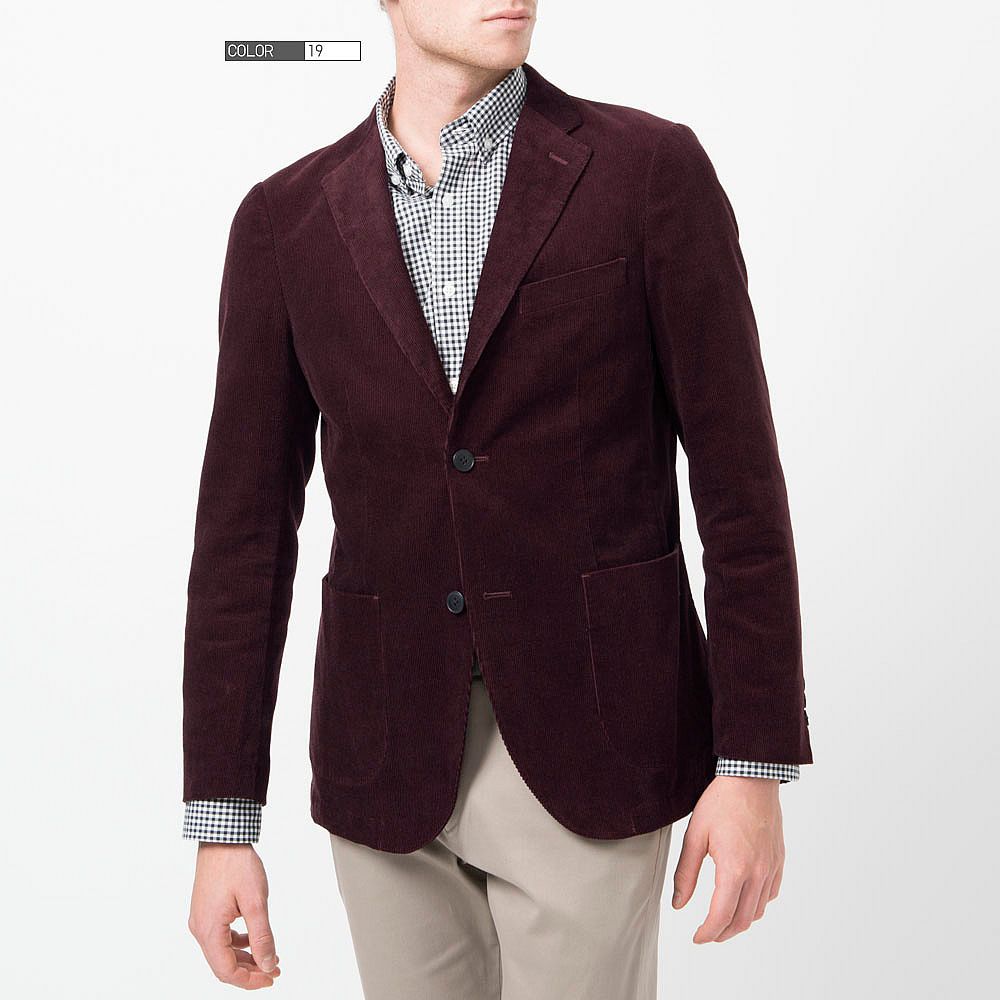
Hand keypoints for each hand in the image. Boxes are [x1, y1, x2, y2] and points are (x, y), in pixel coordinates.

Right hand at [188, 843, 281, 988]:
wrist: (222, 836)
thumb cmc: (236, 864)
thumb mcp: (256, 902)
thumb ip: (262, 937)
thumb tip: (268, 964)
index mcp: (208, 930)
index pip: (227, 971)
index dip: (250, 980)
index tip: (271, 977)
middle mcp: (200, 928)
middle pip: (223, 964)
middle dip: (249, 971)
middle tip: (274, 971)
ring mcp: (201, 918)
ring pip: (222, 951)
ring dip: (245, 957)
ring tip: (268, 957)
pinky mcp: (206, 909)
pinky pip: (220, 936)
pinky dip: (238, 942)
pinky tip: (254, 938)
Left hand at [671, 775, 784, 942]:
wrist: (751, 778)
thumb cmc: (721, 802)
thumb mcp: (694, 836)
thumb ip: (685, 873)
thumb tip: (678, 904)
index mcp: (734, 869)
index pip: (721, 916)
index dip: (707, 933)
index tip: (696, 938)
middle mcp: (758, 873)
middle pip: (742, 920)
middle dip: (723, 933)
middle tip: (706, 934)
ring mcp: (771, 867)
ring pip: (759, 910)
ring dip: (740, 921)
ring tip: (722, 920)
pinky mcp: (778, 860)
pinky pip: (771, 893)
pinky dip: (757, 904)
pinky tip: (744, 898)